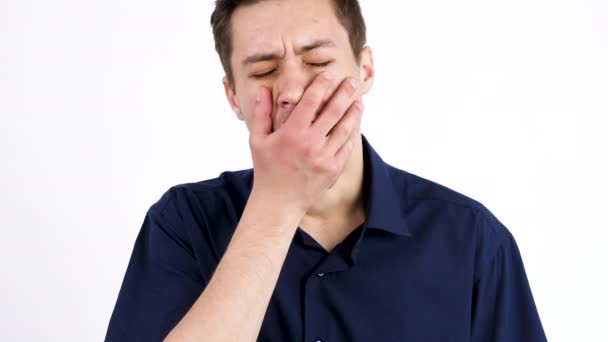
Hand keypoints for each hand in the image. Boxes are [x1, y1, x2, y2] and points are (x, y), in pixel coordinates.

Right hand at [248, 71, 363, 214]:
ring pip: (344, 129)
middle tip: (351, 81)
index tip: (329, 74)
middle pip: (333, 111)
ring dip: (353, 113)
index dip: (322, 85)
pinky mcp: (333, 169)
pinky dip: (352, 134)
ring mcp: (324, 157)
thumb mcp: (257, 140)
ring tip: (358, 101)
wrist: (279, 202)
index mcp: (292, 133)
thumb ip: (261, 113)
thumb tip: (263, 90)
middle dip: (344, 93)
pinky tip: (354, 125)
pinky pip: (347, 147)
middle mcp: (311, 143)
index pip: (311, 101)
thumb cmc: (266, 169)